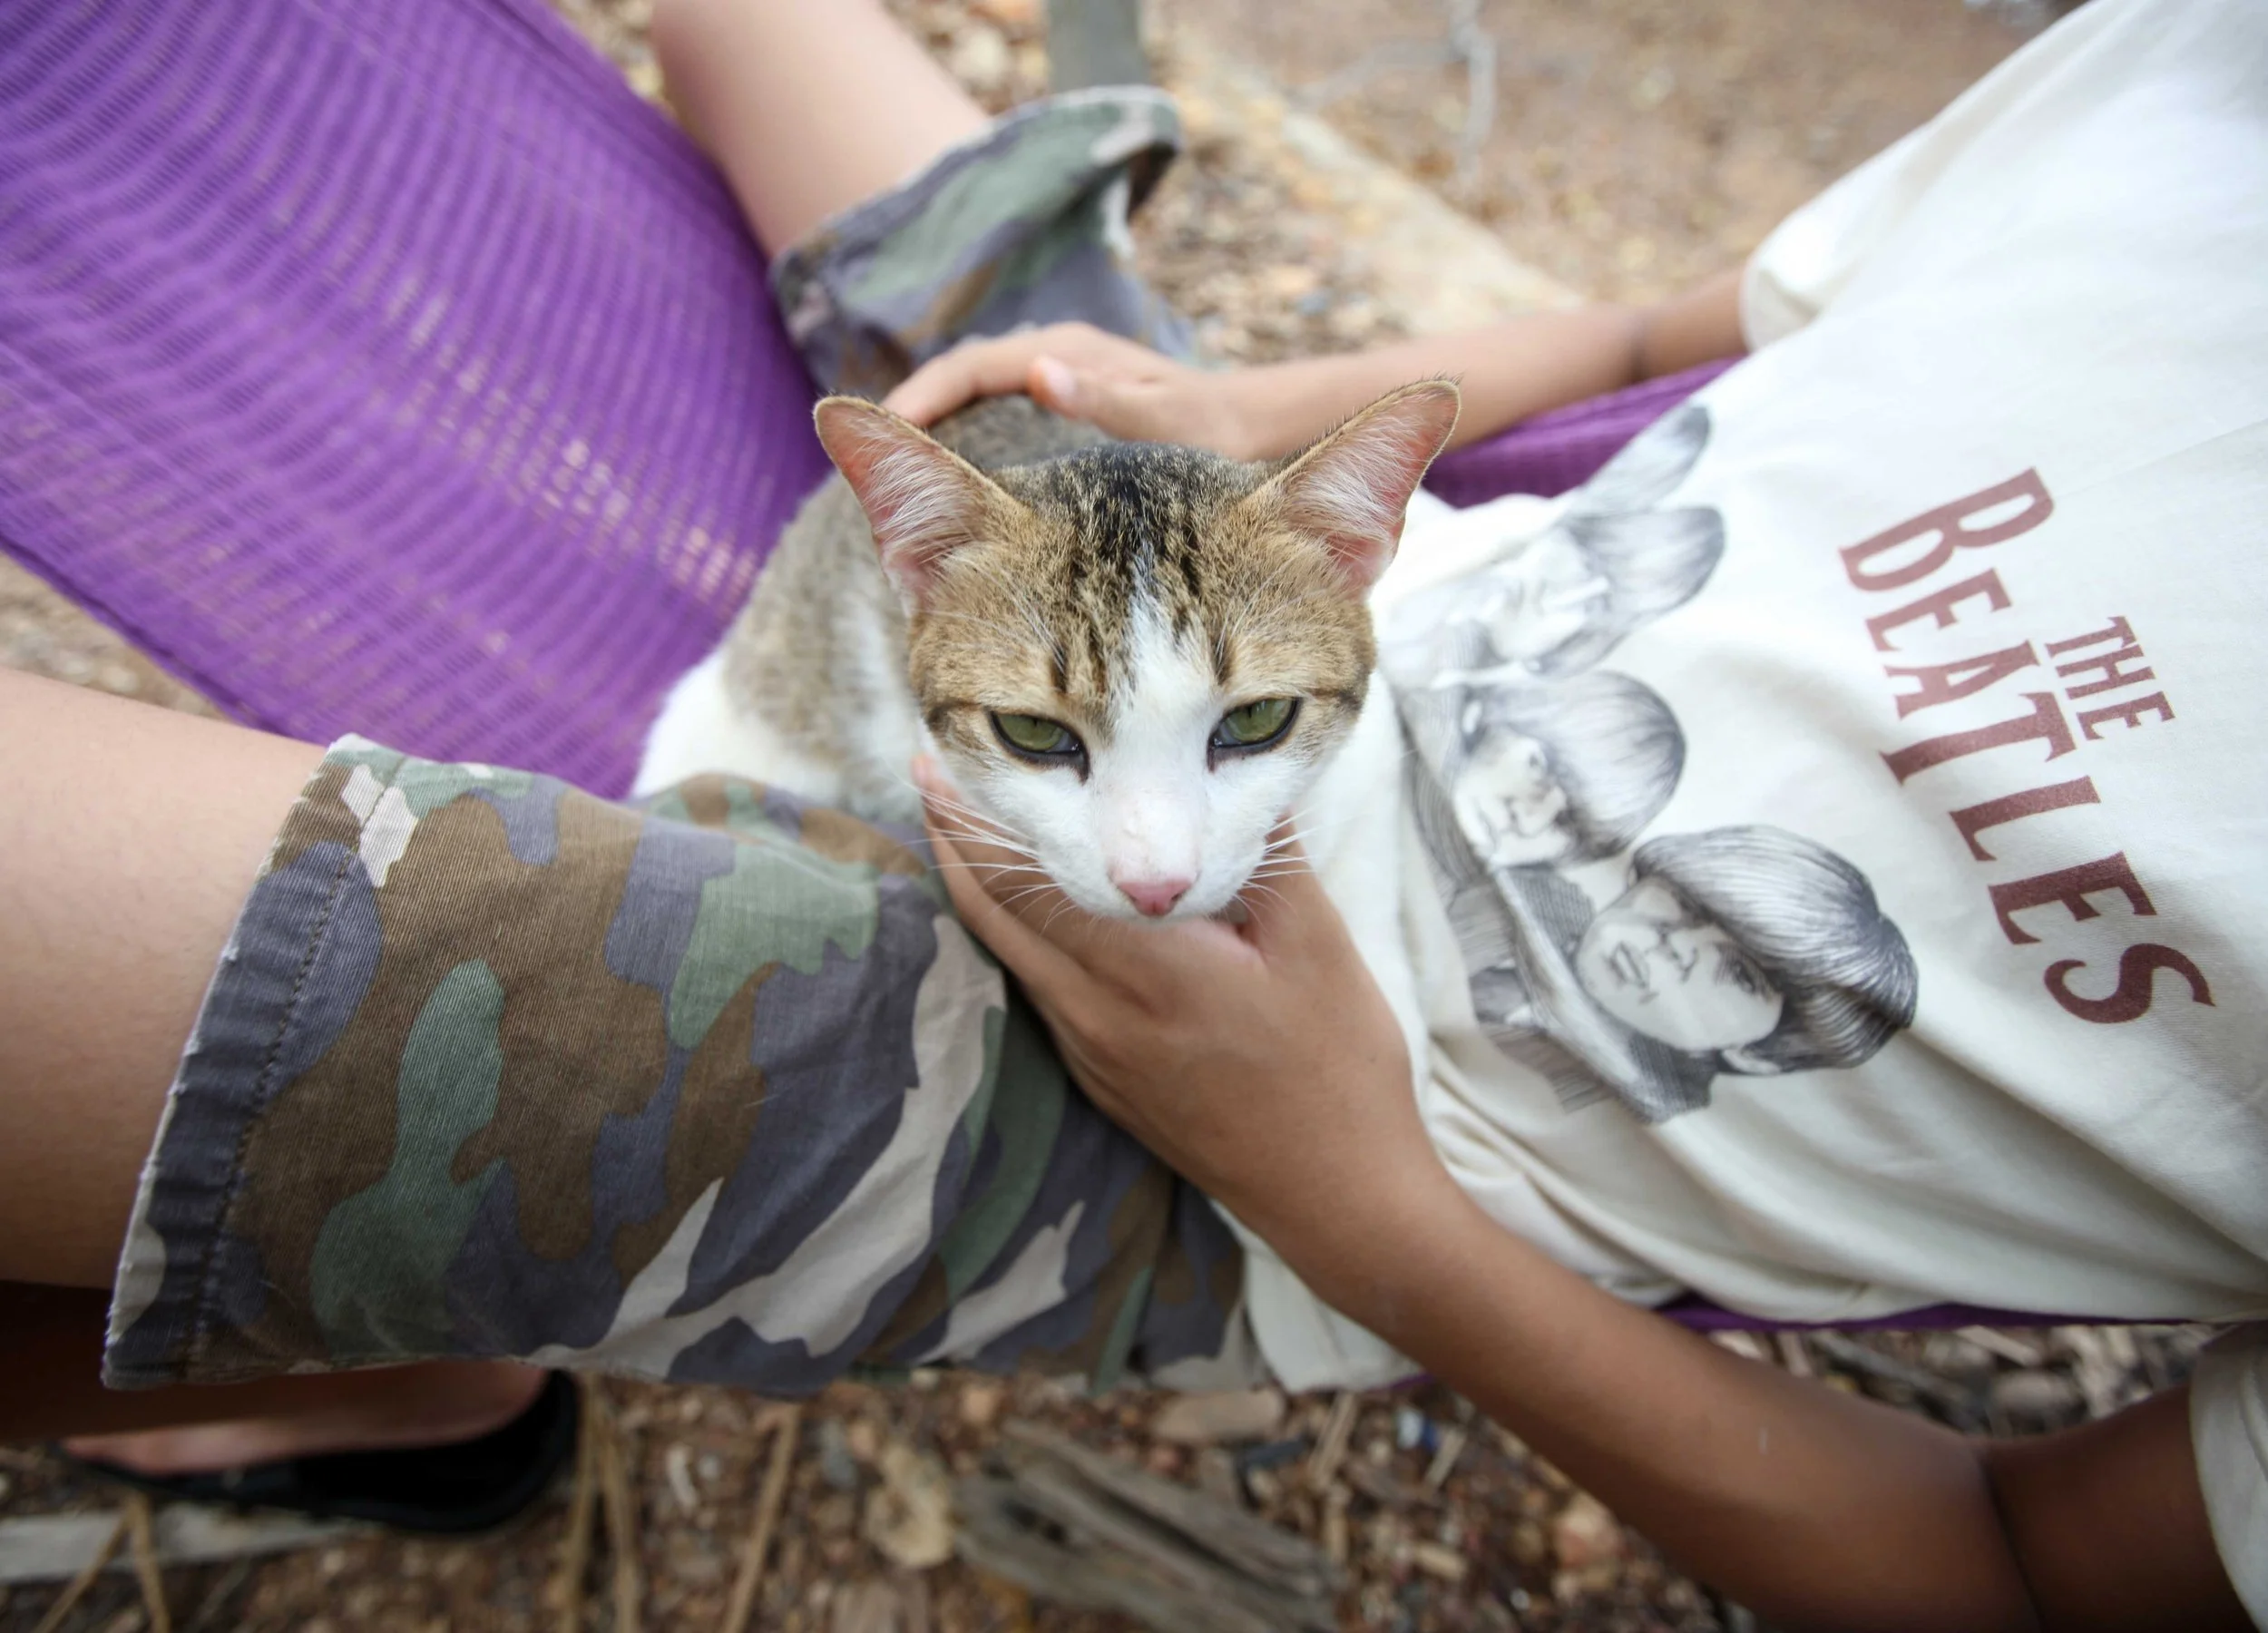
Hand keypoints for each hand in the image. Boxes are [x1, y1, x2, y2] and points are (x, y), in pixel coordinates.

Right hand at [882, 323, 1272, 458]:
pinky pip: (996, 414)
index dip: (920, 397)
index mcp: (1066, 352)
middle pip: (960, 377)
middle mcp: (1055, 356)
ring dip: (936, 424)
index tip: (881, 431)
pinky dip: (965, 437)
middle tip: (864, 461)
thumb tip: (1037, 371)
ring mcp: (1058, 377)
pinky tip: (950, 484)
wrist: (1254, 426)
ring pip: (976, 394)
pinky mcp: (1065, 402)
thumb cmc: (1216, 429)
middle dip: (913, 412)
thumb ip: (1106, 400)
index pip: (968, 366)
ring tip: (894, 474)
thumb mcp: (1167, 422)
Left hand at [914, 759, 1449, 1261]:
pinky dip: (1017, 940)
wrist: (1336, 1197)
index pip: (1029, 882)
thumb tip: (1236, 775)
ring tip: (962, 827)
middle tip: (927, 772)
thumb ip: (1266, 852)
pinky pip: (1041, 995)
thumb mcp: (1317, 945)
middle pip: (994, 917)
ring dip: (979, 891)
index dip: (976, 820)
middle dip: (954, 841)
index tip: (939, 760)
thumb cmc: (1338, 1068)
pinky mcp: (1103, 1082)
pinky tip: (1032, 912)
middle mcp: (1097, 1015)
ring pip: (1011, 958)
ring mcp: (1093, 1056)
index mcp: (1145, 970)